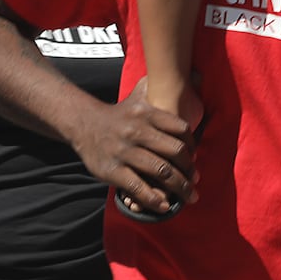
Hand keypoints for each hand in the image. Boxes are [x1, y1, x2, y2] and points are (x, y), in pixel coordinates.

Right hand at [64, 77, 199, 215]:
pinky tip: (165, 205)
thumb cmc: (120, 113)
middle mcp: (138, 131)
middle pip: (175, 152)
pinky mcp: (112, 170)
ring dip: (180, 187)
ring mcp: (125, 152)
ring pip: (161, 171)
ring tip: (189, 196)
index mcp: (148, 113)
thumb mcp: (139, 95)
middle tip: (196, 180)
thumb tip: (196, 74)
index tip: (195, 158)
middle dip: (190, 170)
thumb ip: (164, 88)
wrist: (84, 124)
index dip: (193, 146)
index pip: (182, 130)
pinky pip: (138, 187)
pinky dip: (154, 198)